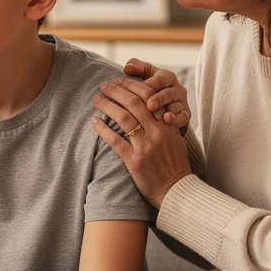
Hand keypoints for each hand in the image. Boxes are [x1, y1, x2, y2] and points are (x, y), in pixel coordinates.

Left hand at [92, 80, 192, 207]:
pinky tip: (94, 121)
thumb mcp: (175, 139)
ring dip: (107, 105)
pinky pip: (115, 141)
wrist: (176, 191)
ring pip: (123, 118)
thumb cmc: (175, 165)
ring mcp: (145, 146)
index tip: (118, 79)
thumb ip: (164, 123)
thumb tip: (151, 108)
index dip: (131, 85)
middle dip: (116, 90)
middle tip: (103, 85)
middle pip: (133, 103)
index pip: (148, 96)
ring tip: (96, 99)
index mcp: (166, 124)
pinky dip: (103, 129)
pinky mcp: (135, 161)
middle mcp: (156, 132)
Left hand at [123, 59, 190, 128]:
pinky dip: (177, 120)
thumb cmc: (151, 87)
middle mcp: (176, 88)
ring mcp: (181, 101)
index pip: (159, 79)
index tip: (138, 91)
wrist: (163, 104)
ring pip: (176, 106)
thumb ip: (137, 68)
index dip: (149, 85)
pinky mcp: (185, 114)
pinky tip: (168, 121)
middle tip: (150, 106)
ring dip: (169, 112)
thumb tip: (128, 68)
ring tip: (162, 117)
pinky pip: (183, 117)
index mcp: (166, 76)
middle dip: (159, 99)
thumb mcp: (145, 75)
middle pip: (168, 93)